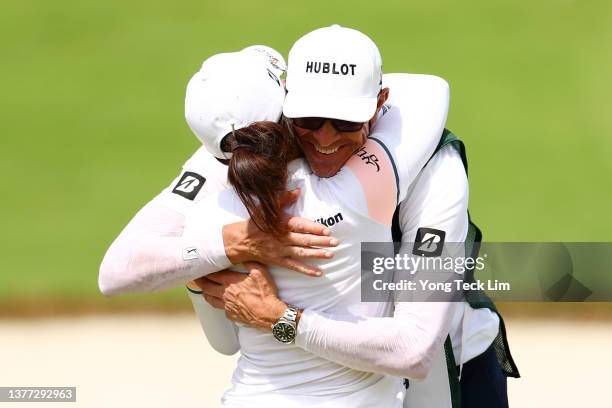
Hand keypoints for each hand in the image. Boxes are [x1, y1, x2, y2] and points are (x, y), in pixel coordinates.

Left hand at [194, 263, 286, 330]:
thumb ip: (249, 263)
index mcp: (231, 282)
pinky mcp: (230, 315)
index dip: (205, 271)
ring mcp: (226, 305)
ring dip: (205, 293)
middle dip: (200, 281)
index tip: (200, 268)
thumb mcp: (260, 272)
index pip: (213, 275)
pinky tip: (220, 302)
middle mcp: (225, 293)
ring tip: (203, 290)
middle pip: (207, 287)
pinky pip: (220, 308)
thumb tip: (243, 256)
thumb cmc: (265, 294)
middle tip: (195, 278)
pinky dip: (218, 303)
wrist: (268, 314)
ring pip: (210, 299)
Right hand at [222, 189, 338, 276]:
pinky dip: (307, 270)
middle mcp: (282, 238)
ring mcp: (280, 251)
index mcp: (281, 224)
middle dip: (321, 241)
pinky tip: (319, 273)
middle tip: (335, 242)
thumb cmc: (256, 222)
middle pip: (304, 240)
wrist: (240, 240)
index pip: (300, 226)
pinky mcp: (279, 261)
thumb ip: (283, 199)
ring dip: (317, 254)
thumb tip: (298, 190)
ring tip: (331, 255)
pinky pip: (294, 267)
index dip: (314, 228)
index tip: (327, 230)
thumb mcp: (266, 208)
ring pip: (301, 253)